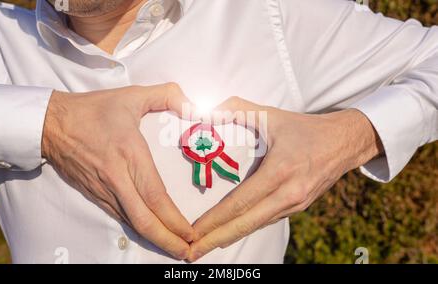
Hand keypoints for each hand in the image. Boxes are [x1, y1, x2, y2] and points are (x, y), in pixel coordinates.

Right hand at [42, 83, 193, 258]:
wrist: (51, 124)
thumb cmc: (93, 110)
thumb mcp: (132, 95)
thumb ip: (166, 95)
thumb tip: (193, 104)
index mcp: (129, 154)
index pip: (154, 195)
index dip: (173, 219)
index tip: (190, 233)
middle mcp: (117, 178)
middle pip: (144, 220)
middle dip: (167, 241)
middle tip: (187, 253)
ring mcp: (104, 189)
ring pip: (131, 223)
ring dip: (154, 239)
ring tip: (174, 248)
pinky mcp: (95, 194)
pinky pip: (119, 217)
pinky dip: (137, 229)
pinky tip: (150, 233)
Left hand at [188, 97, 382, 260]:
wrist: (344, 142)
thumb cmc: (305, 128)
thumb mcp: (271, 115)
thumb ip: (236, 109)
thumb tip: (205, 112)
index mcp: (280, 171)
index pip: (241, 202)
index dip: (215, 219)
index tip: (193, 231)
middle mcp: (289, 194)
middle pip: (246, 224)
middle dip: (216, 239)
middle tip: (192, 252)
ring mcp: (296, 204)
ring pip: (257, 226)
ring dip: (230, 237)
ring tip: (205, 246)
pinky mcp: (298, 207)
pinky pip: (267, 221)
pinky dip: (247, 229)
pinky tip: (231, 234)